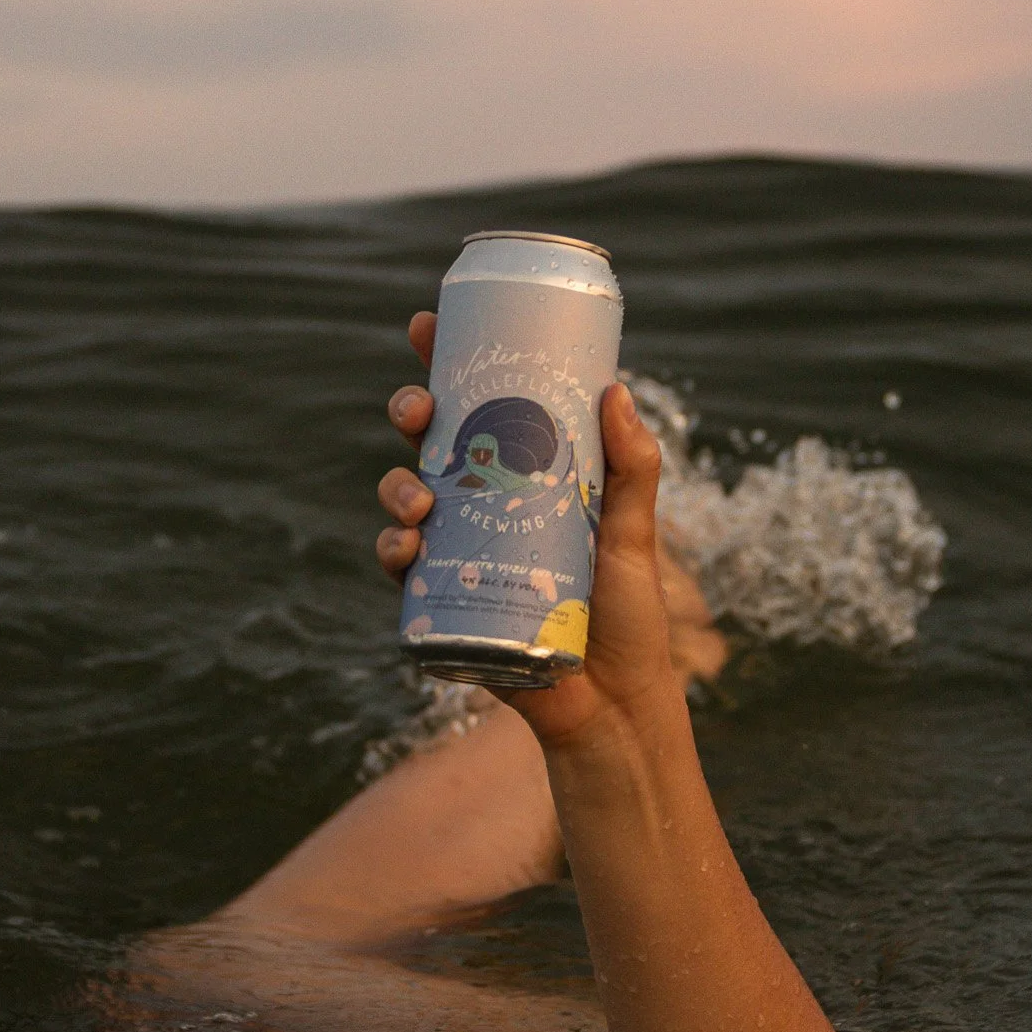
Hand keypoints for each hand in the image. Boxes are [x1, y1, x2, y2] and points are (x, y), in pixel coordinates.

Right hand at [375, 313, 682, 754]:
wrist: (610, 705)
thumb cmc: (629, 616)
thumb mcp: (637, 535)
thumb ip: (634, 468)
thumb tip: (616, 390)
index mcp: (529, 475)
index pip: (482, 405)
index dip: (447, 363)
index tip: (426, 327)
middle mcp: (487, 504)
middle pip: (432, 441)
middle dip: (411, 413)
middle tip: (418, 410)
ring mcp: (460, 549)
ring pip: (406, 496)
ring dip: (397, 484)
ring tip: (422, 498)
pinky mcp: (442, 599)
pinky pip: (401, 565)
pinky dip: (394, 548)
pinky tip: (407, 546)